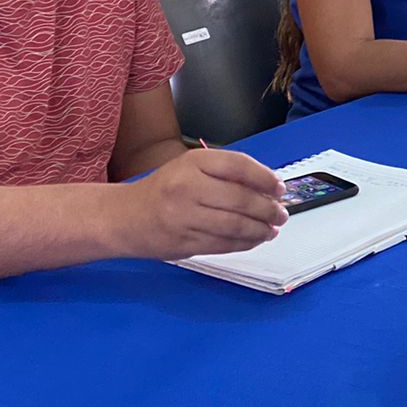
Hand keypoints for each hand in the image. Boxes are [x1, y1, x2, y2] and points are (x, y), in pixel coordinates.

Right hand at [119, 149, 287, 259]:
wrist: (124, 217)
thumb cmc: (166, 189)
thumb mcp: (192, 168)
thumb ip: (228, 174)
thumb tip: (271, 188)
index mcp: (193, 163)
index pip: (239, 166)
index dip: (266, 178)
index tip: (280, 189)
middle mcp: (187, 187)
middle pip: (241, 199)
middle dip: (269, 209)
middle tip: (281, 214)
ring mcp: (184, 217)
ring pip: (235, 225)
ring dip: (261, 229)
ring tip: (272, 229)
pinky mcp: (184, 242)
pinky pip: (224, 244)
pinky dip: (245, 243)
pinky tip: (255, 239)